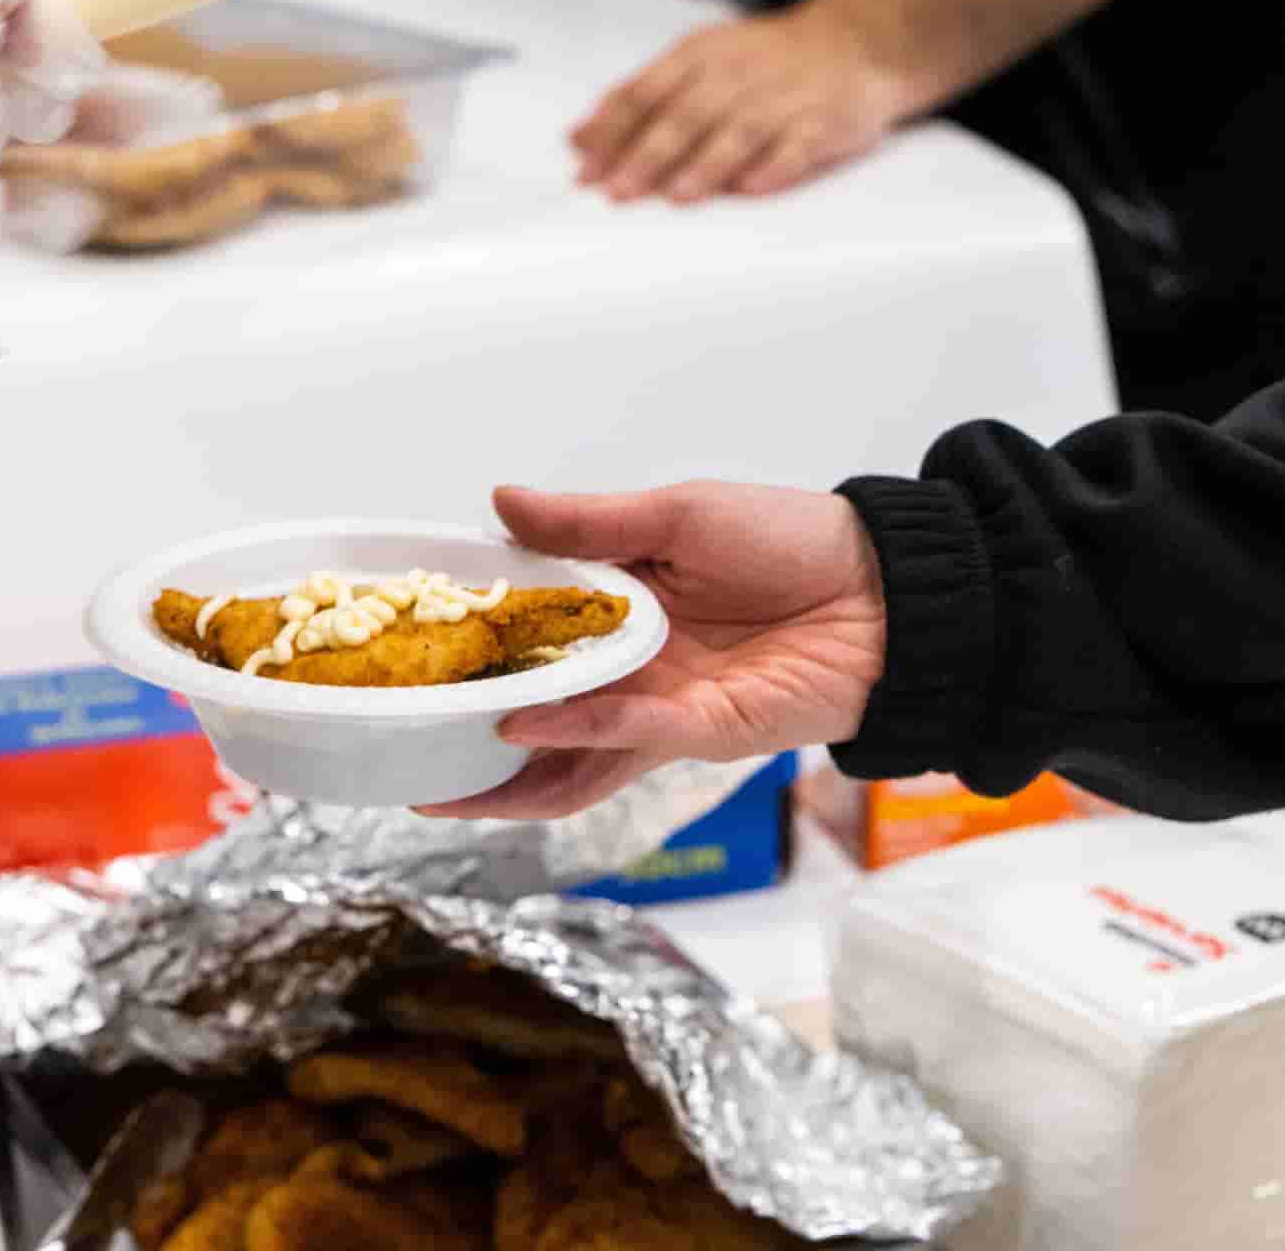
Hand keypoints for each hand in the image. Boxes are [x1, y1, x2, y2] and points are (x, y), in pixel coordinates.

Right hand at [419, 483, 886, 819]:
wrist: (888, 587)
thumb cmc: (791, 540)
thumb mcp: (676, 514)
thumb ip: (587, 525)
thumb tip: (498, 504)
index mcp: (614, 614)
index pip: (523, 639)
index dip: (467, 651)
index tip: (404, 654)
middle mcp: (626, 671)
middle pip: (530, 716)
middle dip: (465, 740)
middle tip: (396, 745)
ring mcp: (659, 709)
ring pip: (566, 755)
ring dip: (504, 771)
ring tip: (437, 781)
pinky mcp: (702, 735)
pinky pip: (626, 736)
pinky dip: (576, 731)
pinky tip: (527, 725)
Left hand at [570, 11, 905, 203]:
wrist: (855, 43)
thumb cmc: (765, 63)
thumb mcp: (697, 64)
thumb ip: (639, 100)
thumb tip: (579, 138)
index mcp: (702, 55)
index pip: (648, 92)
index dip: (614, 132)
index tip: (586, 170)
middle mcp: (740, 72)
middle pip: (688, 113)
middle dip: (650, 154)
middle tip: (620, 191)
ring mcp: (784, 96)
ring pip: (740, 130)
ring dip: (706, 164)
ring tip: (677, 195)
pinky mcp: (825, 120)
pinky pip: (799, 145)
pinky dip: (776, 166)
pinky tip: (753, 188)